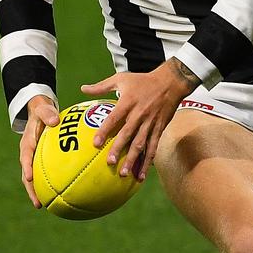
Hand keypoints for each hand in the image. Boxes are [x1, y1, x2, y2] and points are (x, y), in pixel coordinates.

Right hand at [19, 95, 59, 207]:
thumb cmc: (43, 111)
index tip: (30, 178)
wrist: (40, 112)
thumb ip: (48, 113)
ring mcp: (34, 159)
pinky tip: (65, 193)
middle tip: (38, 203)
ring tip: (48, 206)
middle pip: (28, 175)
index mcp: (27, 143)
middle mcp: (29, 154)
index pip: (25, 157)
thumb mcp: (44, 109)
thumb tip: (55, 120)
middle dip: (32, 190)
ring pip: (35, 179)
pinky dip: (53, 184)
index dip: (27, 168)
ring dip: (40, 192)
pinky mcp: (42, 161)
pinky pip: (47, 174)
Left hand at [81, 58, 200, 181]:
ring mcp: (150, 123)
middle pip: (127, 134)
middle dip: (118, 149)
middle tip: (109, 163)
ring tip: (125, 173)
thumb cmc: (142, 80)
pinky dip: (148, 161)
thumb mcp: (121, 78)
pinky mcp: (159, 129)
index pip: (114, 118)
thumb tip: (83, 89)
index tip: (95, 144)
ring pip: (140, 144)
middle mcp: (139, 114)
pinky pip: (153, 147)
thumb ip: (101, 86)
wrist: (170, 83)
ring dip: (133, 159)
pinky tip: (142, 174)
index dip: (105, 131)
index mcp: (128, 102)